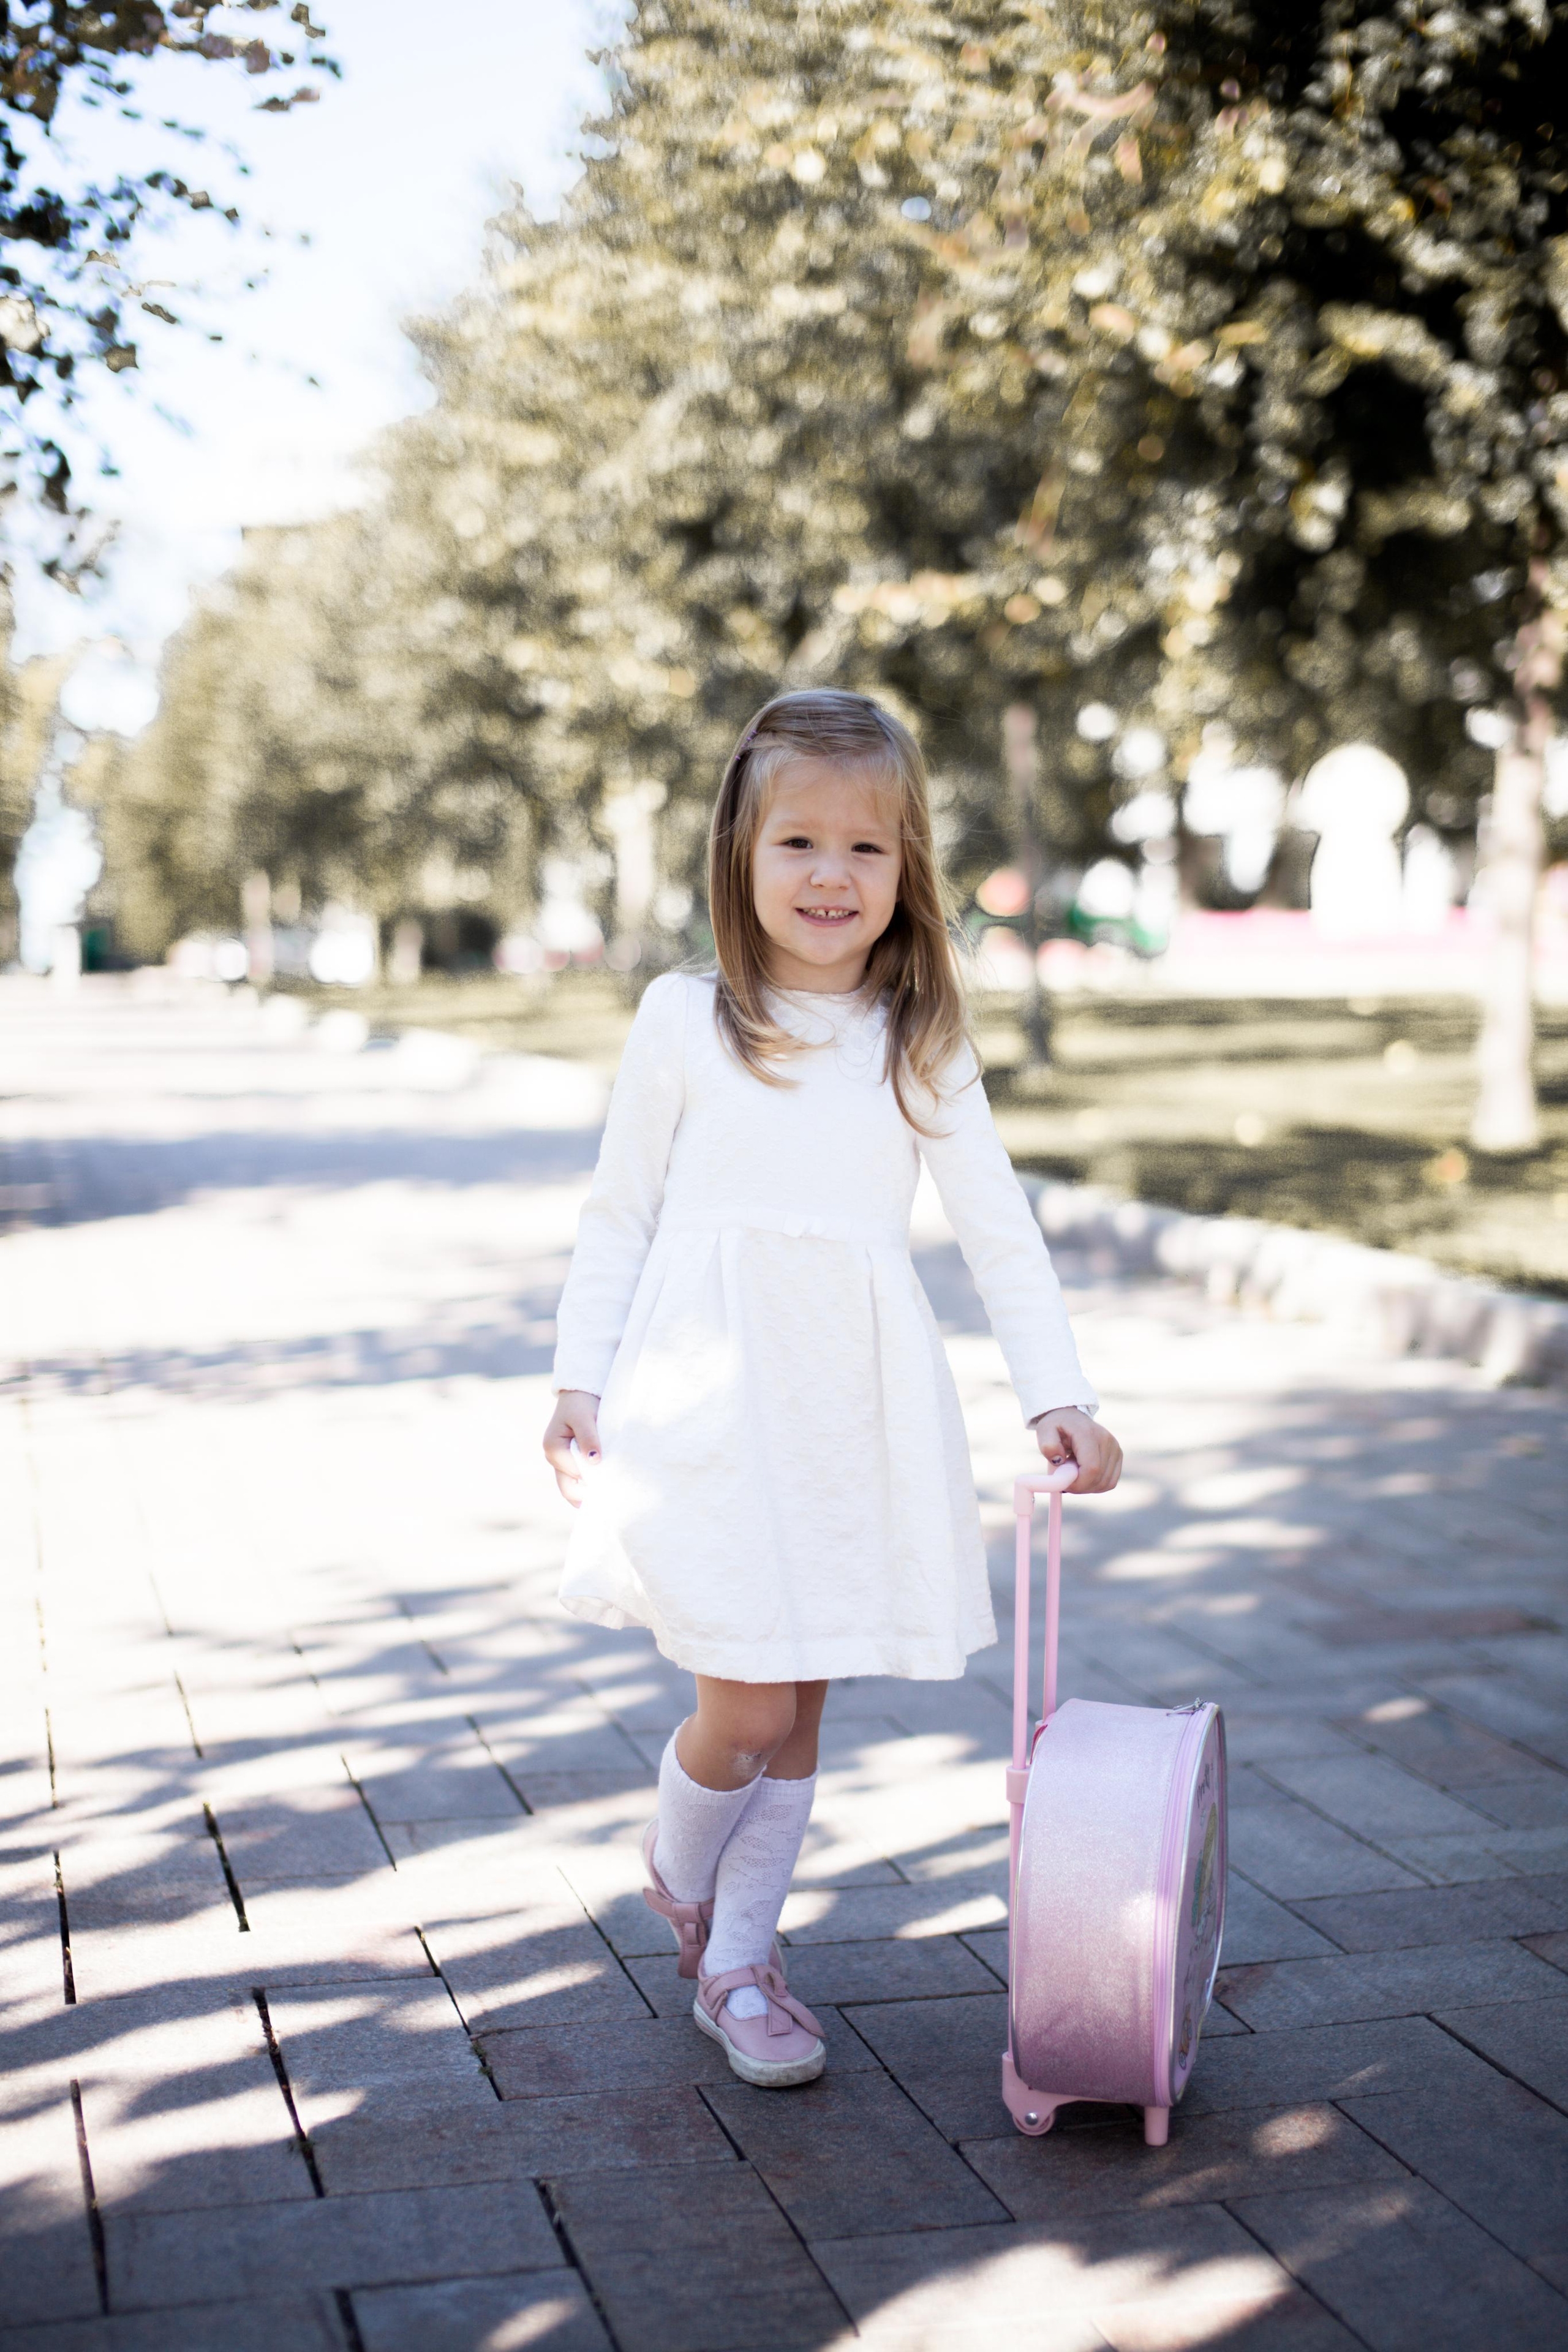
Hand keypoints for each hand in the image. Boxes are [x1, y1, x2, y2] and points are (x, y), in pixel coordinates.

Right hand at [544, 1390, 600, 1505]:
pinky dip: (588, 1484)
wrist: (579, 1394)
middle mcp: (552, 1458)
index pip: (574, 1474)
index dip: (593, 1479)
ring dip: (588, 1490)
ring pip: (572, 1486)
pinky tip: (603, 1487)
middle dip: (587, 1494)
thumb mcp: (585, 1417)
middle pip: (568, 1487)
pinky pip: (576, 1479)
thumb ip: (588, 1438)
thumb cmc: (581, 1404)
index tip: (613, 1483)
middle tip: (611, 1499)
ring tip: (609, 1494)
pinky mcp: (568, 1461)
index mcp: (553, 1447)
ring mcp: (559, 1461)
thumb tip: (594, 1460)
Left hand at [1031, 1405, 1121, 1493]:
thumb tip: (1058, 1460)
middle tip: (1065, 1480)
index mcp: (1088, 1434)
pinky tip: (1084, 1476)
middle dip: (1080, 1487)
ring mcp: (1115, 1448)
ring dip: (1087, 1487)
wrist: (1070, 1417)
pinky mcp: (1118, 1455)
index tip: (1063, 1484)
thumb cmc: (1056, 1426)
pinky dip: (1096, 1485)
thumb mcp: (1045, 1431)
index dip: (1078, 1483)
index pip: (1091, 1468)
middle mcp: (1106, 1440)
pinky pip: (1110, 1482)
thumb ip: (1048, 1446)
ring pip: (1105, 1483)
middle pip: (1098, 1478)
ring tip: (1074, 1473)